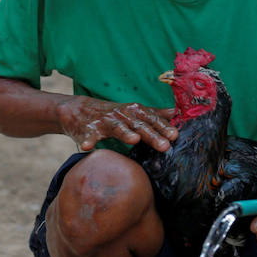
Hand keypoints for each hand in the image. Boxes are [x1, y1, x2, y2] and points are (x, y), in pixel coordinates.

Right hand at [57, 96, 177, 151]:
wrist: (79, 110)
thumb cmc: (113, 114)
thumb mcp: (134, 112)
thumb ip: (155, 114)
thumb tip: (177, 113)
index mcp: (135, 112)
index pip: (152, 119)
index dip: (164, 127)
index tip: (175, 135)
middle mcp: (122, 115)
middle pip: (139, 125)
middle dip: (152, 135)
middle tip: (164, 145)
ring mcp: (105, 121)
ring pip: (117, 128)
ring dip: (125, 133)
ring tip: (134, 140)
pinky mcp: (89, 129)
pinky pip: (89, 135)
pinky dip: (88, 140)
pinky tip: (88, 147)